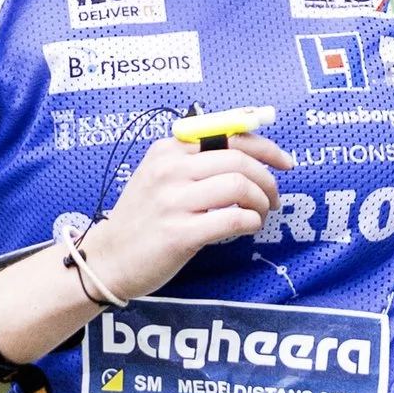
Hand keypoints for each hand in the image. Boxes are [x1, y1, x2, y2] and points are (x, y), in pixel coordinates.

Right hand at [86, 129, 294, 299]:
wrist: (109, 258)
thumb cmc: (142, 218)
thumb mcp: (158, 176)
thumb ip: (194, 161)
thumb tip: (247, 153)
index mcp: (168, 150)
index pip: (228, 134)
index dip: (265, 147)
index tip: (283, 162)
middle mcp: (170, 170)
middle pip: (239, 160)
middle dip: (268, 179)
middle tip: (273, 198)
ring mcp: (173, 201)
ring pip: (240, 186)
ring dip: (262, 201)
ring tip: (260, 214)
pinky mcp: (180, 233)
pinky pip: (233, 219)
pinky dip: (251, 222)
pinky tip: (249, 227)